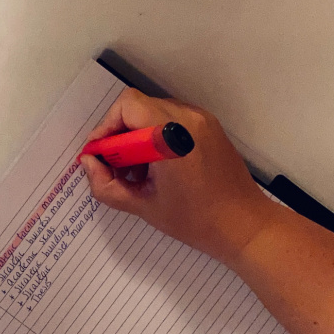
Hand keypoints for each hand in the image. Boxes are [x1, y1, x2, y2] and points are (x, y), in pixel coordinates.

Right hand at [81, 87, 276, 265]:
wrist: (244, 225)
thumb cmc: (197, 220)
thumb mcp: (143, 207)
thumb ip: (107, 185)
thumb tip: (89, 164)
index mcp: (169, 136)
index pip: (126, 107)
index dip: (105, 128)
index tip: (98, 154)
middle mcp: (187, 119)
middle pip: (138, 108)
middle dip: (118, 135)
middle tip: (112, 167)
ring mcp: (201, 121)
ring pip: (154, 114)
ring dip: (136, 137)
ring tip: (135, 173)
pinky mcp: (209, 128)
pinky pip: (172, 122)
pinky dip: (156, 138)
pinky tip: (155, 170)